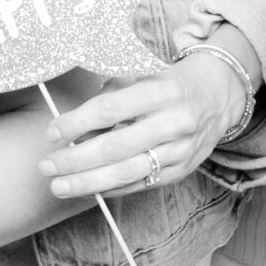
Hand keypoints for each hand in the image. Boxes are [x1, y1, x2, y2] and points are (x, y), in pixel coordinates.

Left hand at [36, 46, 247, 199]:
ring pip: (128, 172)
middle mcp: (173, 122)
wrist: (218, 95)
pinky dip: (112, 188)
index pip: (109, 109)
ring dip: (89, 182)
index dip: (76, 123)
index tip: (51, 133)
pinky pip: (141, 184)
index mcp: (160, 91)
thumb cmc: (168, 83)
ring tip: (60, 186)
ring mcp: (180, 150)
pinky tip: (89, 190)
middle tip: (47, 167)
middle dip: (76, 160)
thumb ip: (110, 97)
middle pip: (115, 147)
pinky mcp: (182, 170)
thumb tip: (73, 126)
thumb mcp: (141, 76)